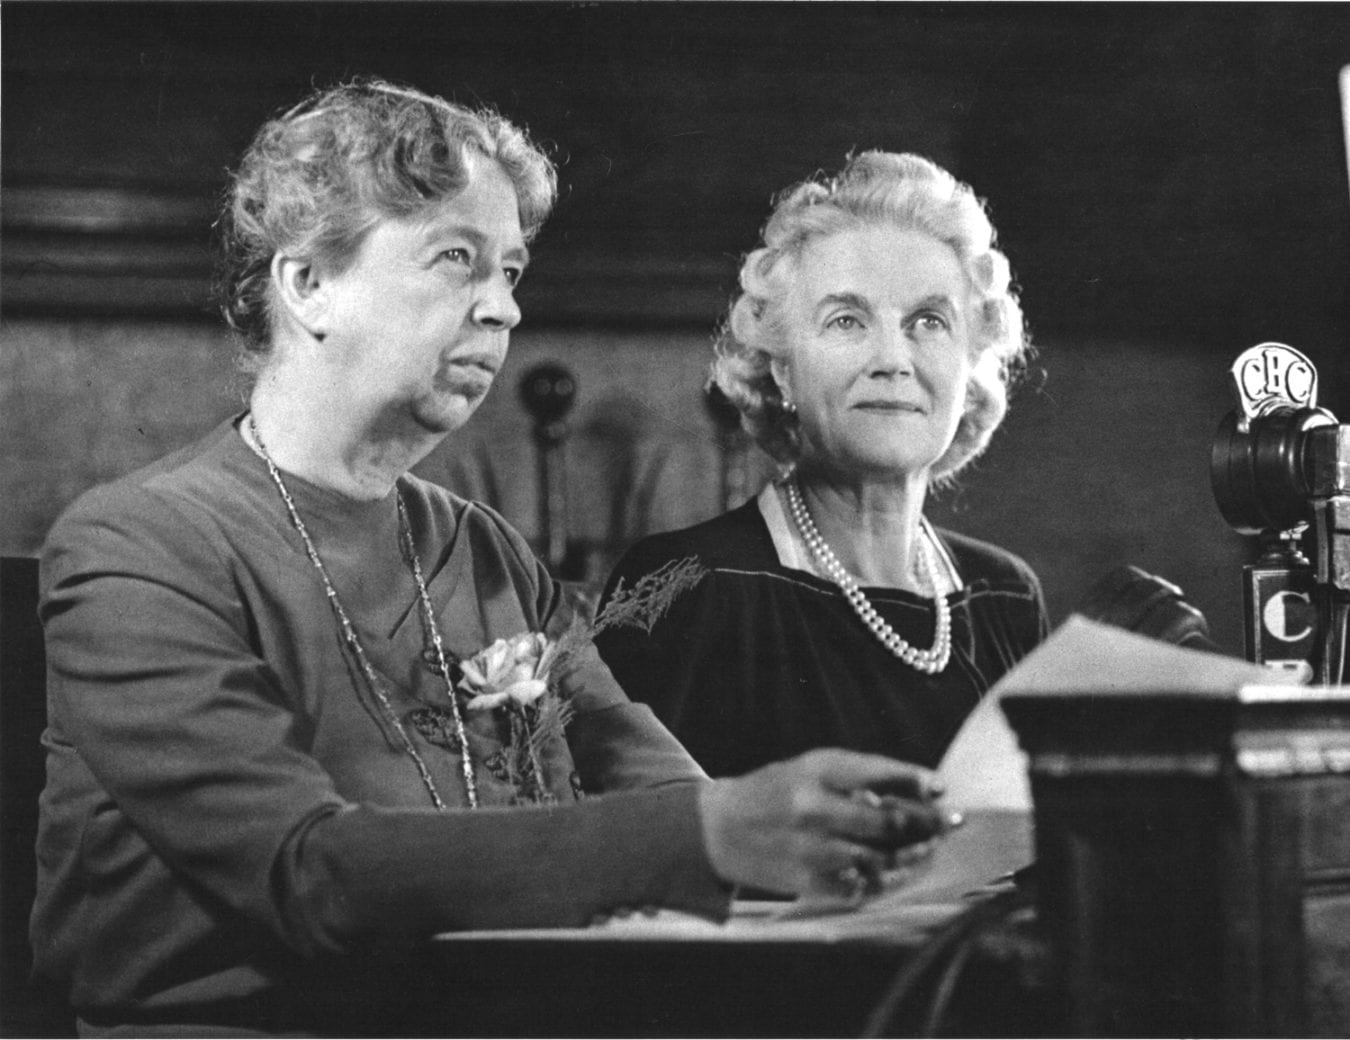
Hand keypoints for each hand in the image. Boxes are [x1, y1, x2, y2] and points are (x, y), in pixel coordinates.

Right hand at [697, 748, 956, 899]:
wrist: (717, 827)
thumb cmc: (771, 791)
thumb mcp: (808, 767)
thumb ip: (856, 776)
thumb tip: (915, 790)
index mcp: (815, 770)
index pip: (879, 772)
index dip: (917, 780)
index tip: (942, 788)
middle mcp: (814, 807)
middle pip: (888, 820)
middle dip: (927, 822)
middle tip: (952, 822)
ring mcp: (811, 848)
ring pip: (880, 857)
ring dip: (912, 855)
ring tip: (928, 849)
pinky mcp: (807, 881)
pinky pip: (859, 886)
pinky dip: (882, 880)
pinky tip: (895, 872)